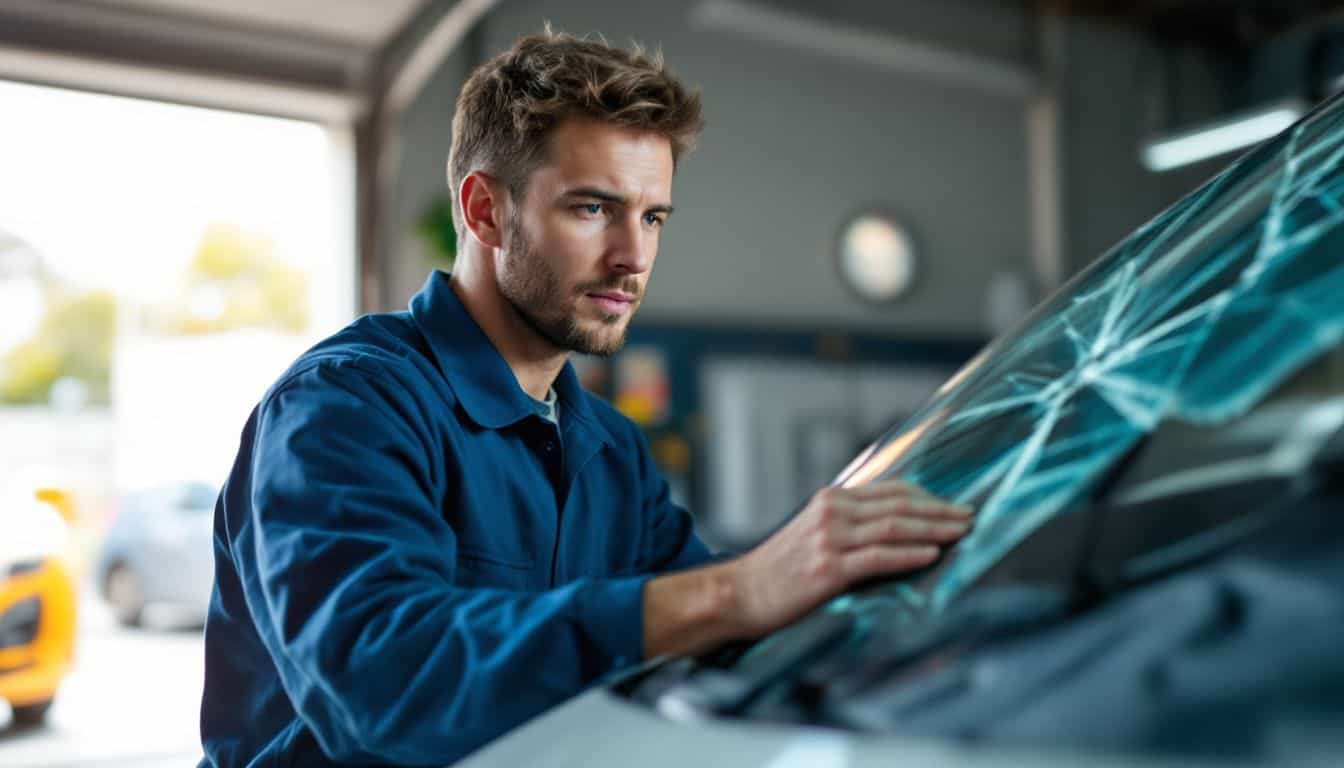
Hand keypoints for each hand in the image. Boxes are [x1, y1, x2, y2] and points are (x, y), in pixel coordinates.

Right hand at [727, 480, 971, 635]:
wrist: (740, 593)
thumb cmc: (780, 569)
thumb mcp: (814, 533)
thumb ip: (849, 524)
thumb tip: (894, 525)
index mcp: (831, 499)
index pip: (891, 491)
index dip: (927, 496)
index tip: (953, 504)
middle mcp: (831, 512)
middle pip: (899, 505)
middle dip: (940, 510)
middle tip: (970, 515)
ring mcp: (829, 539)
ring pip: (893, 527)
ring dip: (933, 529)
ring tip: (961, 532)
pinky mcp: (828, 569)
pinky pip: (878, 557)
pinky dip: (908, 554)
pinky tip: (931, 555)